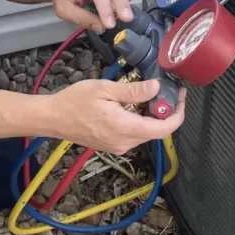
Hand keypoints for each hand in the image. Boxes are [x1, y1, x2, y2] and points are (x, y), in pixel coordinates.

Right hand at [43, 77, 185, 152]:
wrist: (53, 118)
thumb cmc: (75, 101)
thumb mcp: (105, 89)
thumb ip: (133, 91)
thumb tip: (157, 88)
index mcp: (126, 127)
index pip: (164, 129)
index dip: (178, 114)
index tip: (180, 97)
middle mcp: (125, 142)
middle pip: (157, 131)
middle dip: (165, 112)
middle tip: (165, 90)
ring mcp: (118, 146)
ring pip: (145, 133)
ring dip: (151, 116)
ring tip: (146, 95)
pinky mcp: (112, 146)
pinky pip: (133, 135)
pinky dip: (138, 121)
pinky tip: (130, 106)